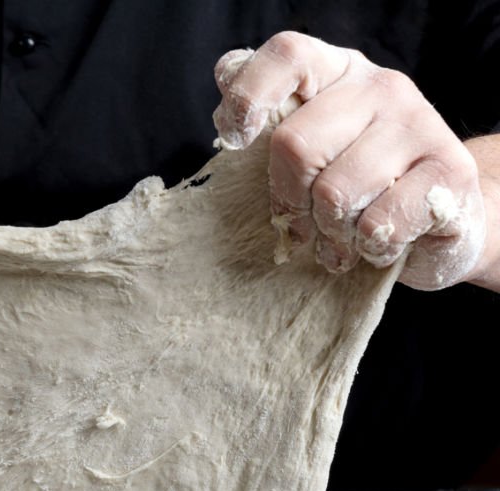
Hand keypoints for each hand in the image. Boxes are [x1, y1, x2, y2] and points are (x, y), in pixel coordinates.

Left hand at [212, 32, 485, 290]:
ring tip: (341, 240)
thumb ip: (271, 126)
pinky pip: (376, 224)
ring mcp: (418, 123)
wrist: (441, 219)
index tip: (234, 140)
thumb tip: (225, 104)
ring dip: (330, 233)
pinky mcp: (449, 169)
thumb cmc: (356, 188)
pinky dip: (366, 249)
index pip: (287, 58)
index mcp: (335, 73)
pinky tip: (376, 245)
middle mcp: (379, 86)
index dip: (249, 97)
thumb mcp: (310, 153)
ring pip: (334, 194)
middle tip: (302, 227)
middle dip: (290, 202)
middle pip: (295, 146)